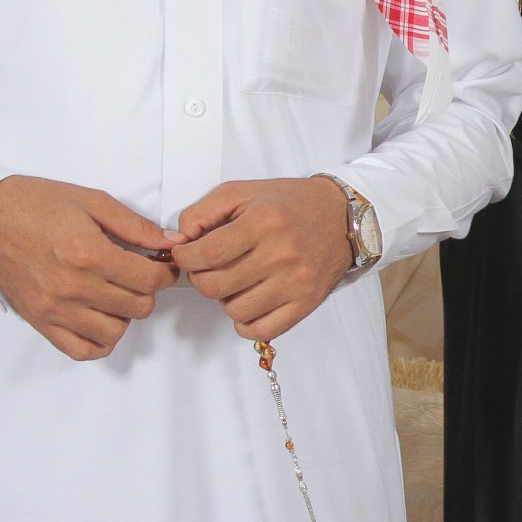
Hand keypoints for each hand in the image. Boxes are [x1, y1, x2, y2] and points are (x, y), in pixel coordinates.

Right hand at [0, 176, 182, 360]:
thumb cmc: (36, 204)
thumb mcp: (92, 201)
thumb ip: (135, 225)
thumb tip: (171, 242)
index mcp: (88, 253)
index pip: (150, 280)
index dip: (166, 271)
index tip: (162, 264)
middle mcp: (72, 286)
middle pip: (138, 307)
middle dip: (147, 290)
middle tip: (139, 275)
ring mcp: (54, 309)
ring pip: (114, 332)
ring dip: (124, 315)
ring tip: (116, 294)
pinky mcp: (39, 321)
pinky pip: (80, 350)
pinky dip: (98, 340)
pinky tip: (100, 318)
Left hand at [172, 178, 351, 342]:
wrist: (343, 216)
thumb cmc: (290, 203)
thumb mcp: (243, 191)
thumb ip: (203, 212)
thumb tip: (178, 243)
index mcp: (264, 221)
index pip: (205, 255)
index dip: (185, 258)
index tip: (187, 255)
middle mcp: (281, 254)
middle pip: (214, 287)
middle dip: (201, 278)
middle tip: (210, 267)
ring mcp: (296, 282)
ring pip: (234, 311)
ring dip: (226, 299)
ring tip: (236, 281)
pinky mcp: (306, 303)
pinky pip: (262, 330)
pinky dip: (246, 322)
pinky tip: (249, 302)